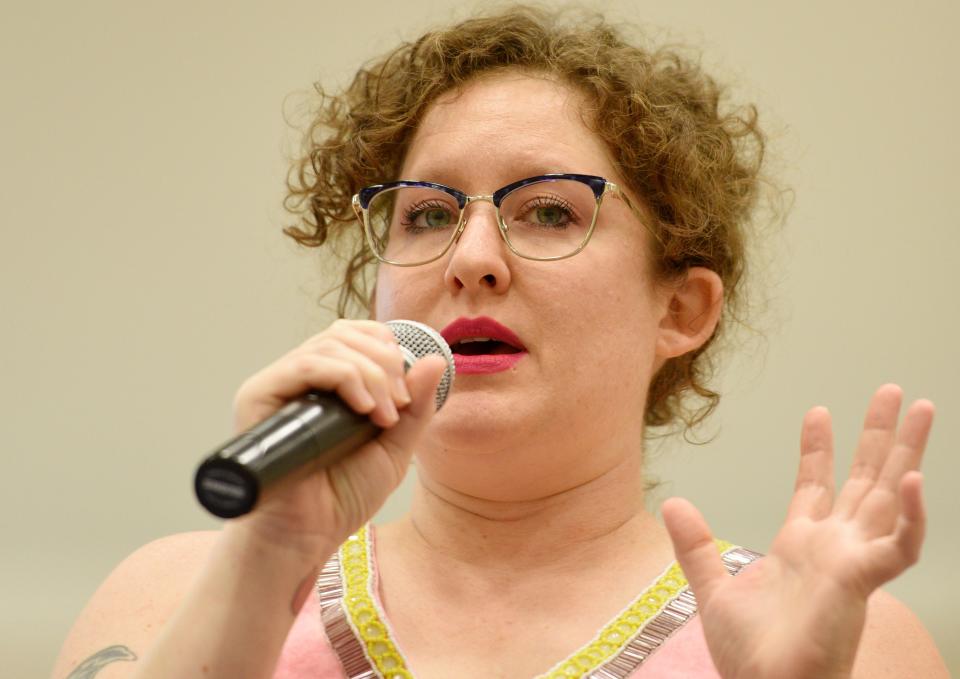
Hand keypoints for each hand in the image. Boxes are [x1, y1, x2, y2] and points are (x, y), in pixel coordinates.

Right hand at [227, 319, 446, 560]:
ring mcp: (277, 386)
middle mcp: (299, 379)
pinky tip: (363, 409)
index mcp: (328, 383)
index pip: (355, 335)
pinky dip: (343, 377)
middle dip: (385, 363)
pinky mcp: (257, 398)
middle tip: (399, 406)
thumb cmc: (343, 496)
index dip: (387, 349)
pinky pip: (303, 365)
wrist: (308, 536)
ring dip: (371, 375)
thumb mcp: (395, 447)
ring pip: (329, 346)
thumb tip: (436, 359)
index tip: (406, 395)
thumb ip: (416, 406)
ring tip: (384, 417)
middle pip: (345, 334)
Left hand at [662, 384, 934, 678]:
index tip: (819, 411)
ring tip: (924, 408)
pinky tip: (912, 478)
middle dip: (879, 435)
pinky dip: (909, 515)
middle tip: (894, 391)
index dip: (819, 448)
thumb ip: (695, 546)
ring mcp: (851, 561)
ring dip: (907, 453)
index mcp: (800, 546)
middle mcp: (833, 547)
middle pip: (863, 479)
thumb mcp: (713, 590)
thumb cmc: (750, 657)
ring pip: (888, 497)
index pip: (815, 485)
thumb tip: (673, 502)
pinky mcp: (860, 582)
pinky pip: (898, 546)